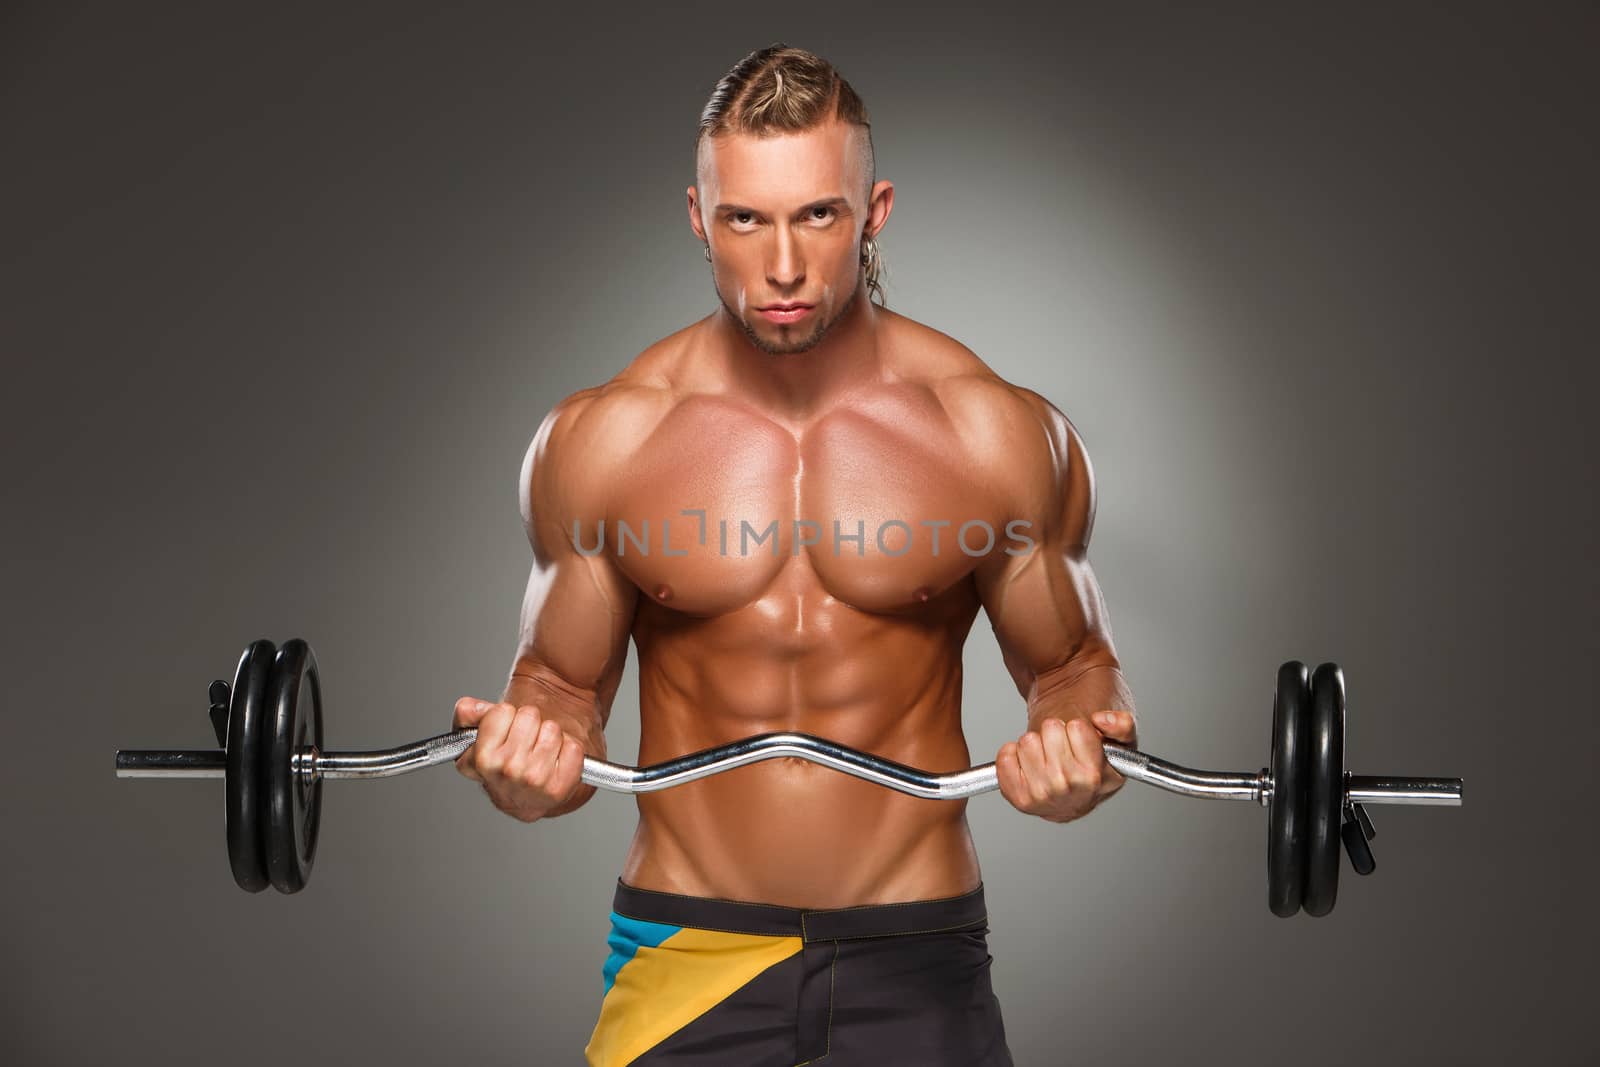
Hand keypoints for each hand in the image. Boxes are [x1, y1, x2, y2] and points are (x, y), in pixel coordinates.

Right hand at [452, 698, 587, 822]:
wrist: (538, 792)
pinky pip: (572, 747)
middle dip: (530, 723)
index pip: (500, 712)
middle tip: (526, 740)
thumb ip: (469, 714)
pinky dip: (569, 750)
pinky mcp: (558, 789)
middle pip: (529, 716)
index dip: (504, 716)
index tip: (503, 730)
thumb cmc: (511, 758)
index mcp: (477, 761)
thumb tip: (471, 708)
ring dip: (551, 735)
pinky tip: (558, 761)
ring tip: (541, 751)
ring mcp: (531, 783)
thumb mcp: (482, 733)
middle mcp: (502, 774)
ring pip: (552, 730)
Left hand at [996, 710, 1138, 823]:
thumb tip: (1102, 720)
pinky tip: (1028, 764)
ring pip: (1027, 741)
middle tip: (1061, 747)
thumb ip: (1122, 725)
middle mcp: (1075, 791)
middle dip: (1055, 732)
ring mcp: (1045, 797)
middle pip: (1050, 729)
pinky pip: (1005, 757)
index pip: (1077, 727)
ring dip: (1035, 743)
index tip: (1080, 739)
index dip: (1077, 727)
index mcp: (1101, 777)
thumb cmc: (1090, 759)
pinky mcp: (1020, 799)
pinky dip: (1012, 754)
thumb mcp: (1119, 739)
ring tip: (1047, 756)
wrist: (1071, 786)